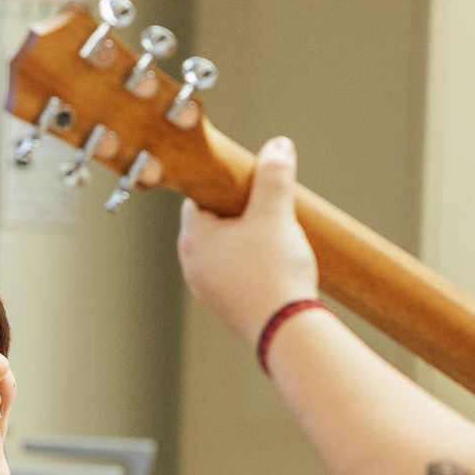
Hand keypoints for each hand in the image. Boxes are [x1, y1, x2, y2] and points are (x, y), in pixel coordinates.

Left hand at [177, 135, 319, 342]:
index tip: (248, 183)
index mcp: (193, 237)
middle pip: (211, 224)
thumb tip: (277, 146)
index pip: (198, 198)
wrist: (283, 328)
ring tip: (274, 236)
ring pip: (222, 250)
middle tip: (266, 207)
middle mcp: (191, 264)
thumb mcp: (275, 212)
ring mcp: (206, 289)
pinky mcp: (224, 306)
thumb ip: (274, 175)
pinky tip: (274, 264)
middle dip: (237, 212)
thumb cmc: (273, 269)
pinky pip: (232, 274)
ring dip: (245, 239)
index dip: (224, 186)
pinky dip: (249, 264)